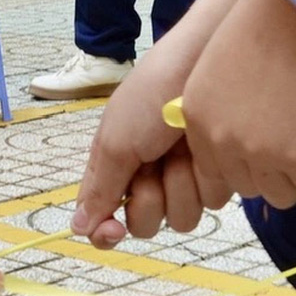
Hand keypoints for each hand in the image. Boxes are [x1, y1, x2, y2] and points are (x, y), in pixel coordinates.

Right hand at [72, 33, 197, 247]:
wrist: (204, 62)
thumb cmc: (151, 94)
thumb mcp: (116, 139)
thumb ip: (99, 187)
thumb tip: (77, 227)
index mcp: (115, 168)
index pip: (102, 218)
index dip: (105, 232)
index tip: (113, 230)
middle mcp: (149, 178)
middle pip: (146, 225)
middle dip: (150, 199)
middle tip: (152, 164)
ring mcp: (184, 177)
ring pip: (183, 218)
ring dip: (181, 185)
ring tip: (181, 147)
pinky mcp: (218, 174)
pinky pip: (214, 201)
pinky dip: (207, 175)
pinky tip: (204, 146)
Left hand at [182, 0, 295, 207]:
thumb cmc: (262, 29)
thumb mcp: (215, 72)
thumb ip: (217, 113)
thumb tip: (236, 148)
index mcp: (197, 119)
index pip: (215, 171)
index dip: (242, 162)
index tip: (262, 145)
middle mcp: (222, 141)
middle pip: (248, 186)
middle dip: (269, 171)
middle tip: (290, 137)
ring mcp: (262, 154)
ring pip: (281, 193)